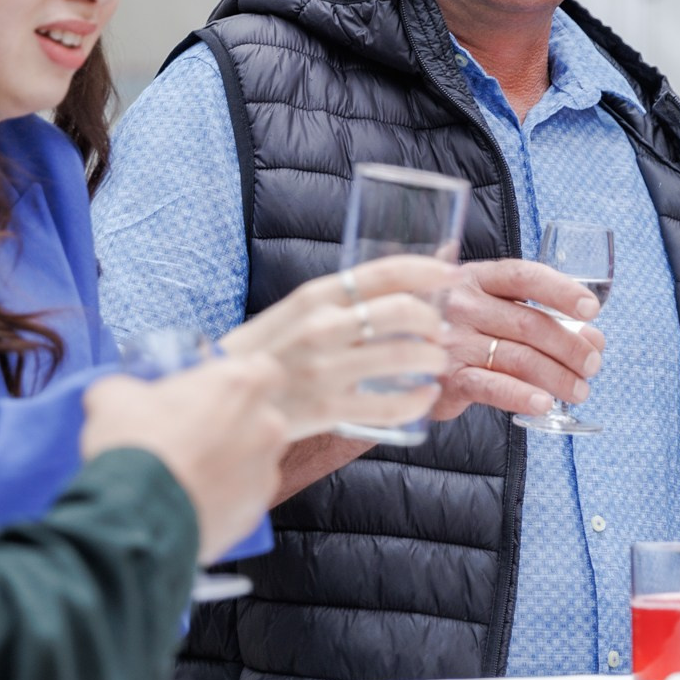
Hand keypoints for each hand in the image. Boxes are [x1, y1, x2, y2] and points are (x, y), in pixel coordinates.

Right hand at [81, 358, 290, 561]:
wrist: (133, 519)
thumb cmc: (133, 448)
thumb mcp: (114, 396)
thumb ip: (131, 387)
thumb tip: (123, 394)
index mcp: (239, 386)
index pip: (264, 369)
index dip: (239, 381)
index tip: (214, 391)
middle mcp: (264, 426)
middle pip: (259, 417)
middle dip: (232, 423)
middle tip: (192, 433)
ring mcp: (263, 472)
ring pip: (253, 459)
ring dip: (229, 462)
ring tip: (188, 474)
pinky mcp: (254, 512)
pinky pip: (242, 497)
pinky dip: (223, 498)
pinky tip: (190, 501)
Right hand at [221, 256, 453, 437]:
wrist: (226, 398)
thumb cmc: (265, 352)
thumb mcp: (295, 313)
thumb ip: (341, 301)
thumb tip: (398, 284)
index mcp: (313, 296)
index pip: (383, 272)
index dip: (427, 270)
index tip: (452, 274)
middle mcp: (322, 328)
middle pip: (402, 312)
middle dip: (434, 320)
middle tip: (441, 331)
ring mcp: (325, 370)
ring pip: (403, 356)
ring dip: (433, 359)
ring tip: (436, 363)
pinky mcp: (328, 410)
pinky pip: (391, 405)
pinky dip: (418, 401)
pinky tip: (423, 397)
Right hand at [429, 259, 604, 422]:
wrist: (397, 355)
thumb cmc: (456, 328)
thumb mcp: (488, 307)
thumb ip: (539, 314)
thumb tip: (594, 337)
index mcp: (476, 278)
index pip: (524, 276)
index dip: (561, 291)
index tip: (592, 309)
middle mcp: (462, 305)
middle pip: (530, 324)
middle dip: (571, 347)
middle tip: (592, 365)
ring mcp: (452, 341)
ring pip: (519, 358)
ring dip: (557, 377)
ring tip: (578, 390)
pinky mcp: (447, 378)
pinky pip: (491, 386)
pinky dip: (521, 396)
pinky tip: (543, 404)